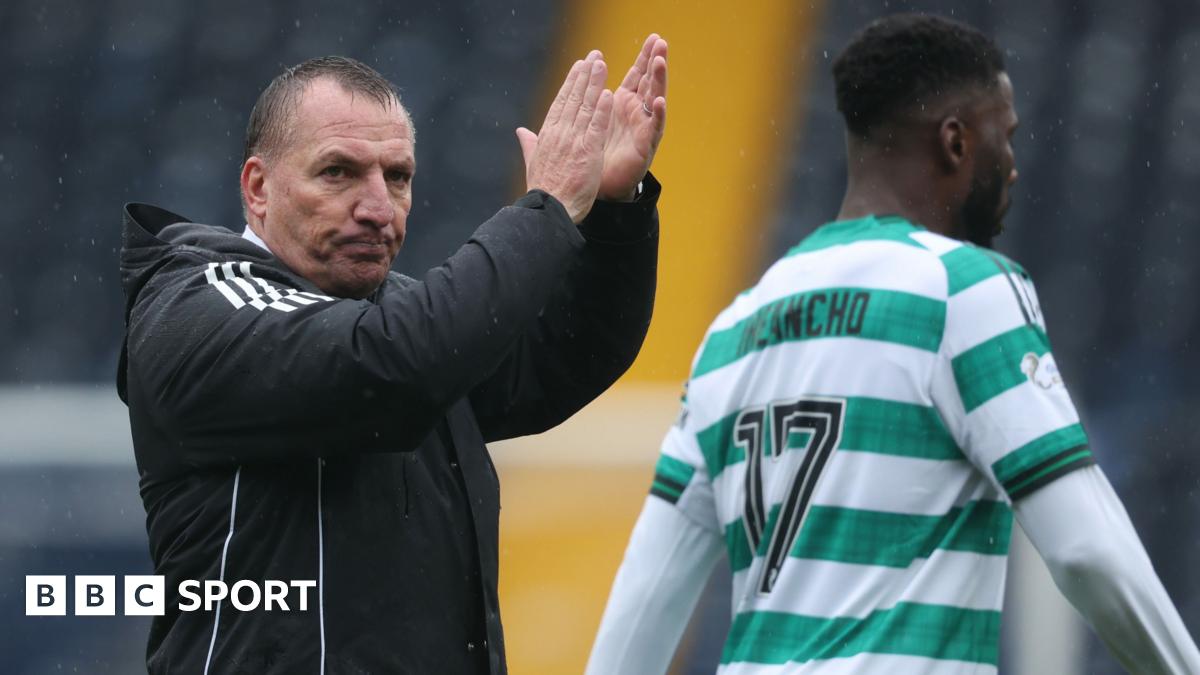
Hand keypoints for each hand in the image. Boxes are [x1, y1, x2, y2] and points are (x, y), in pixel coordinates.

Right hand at [516, 51, 613, 222]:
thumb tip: (520, 131)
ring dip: (594, 84)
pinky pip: (596, 126)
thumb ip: (529, 144)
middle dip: (585, 75)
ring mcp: (574, 141)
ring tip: (602, 64)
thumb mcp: (533, 163)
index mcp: (547, 135)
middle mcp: (560, 134)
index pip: (561, 102)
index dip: (571, 83)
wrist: (549, 210)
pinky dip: (602, 110)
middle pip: (574, 98)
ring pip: (585, 107)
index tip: (579, 67)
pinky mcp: (588, 152)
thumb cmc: (542, 192)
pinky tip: (609, 94)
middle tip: (594, 56)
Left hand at [598, 34, 667, 200]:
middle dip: (655, 62)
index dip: (644, 57)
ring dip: (658, 81)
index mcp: (624, 105)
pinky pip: (653, 129)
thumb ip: (588, 99)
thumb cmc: (597, 153)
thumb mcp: (591, 119)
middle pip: (649, 82)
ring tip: (660, 63)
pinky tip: (660, 102)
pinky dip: (657, 115)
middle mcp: (637, 114)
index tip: (653, 37)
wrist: (601, 187)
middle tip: (662, 42)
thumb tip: (584, 72)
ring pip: (654, 100)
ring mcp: (644, 129)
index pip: (637, 75)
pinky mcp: (645, 147)